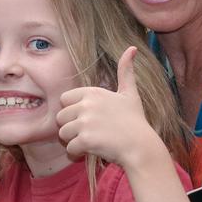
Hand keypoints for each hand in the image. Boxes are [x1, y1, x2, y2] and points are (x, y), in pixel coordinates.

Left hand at [57, 46, 158, 166]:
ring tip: (92, 141)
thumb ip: (126, 71)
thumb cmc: (135, 121)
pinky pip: (70, 148)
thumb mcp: (130, 93)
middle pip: (60, 117)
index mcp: (92, 92)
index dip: (74, 111)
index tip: (89, 117)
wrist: (141, 147)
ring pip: (63, 133)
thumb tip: (132, 48)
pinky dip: (78, 153)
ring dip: (73, 140)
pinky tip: (92, 150)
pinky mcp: (85, 140)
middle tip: (90, 132)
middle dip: (71, 127)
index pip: (64, 99)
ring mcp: (85, 122)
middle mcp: (86, 105)